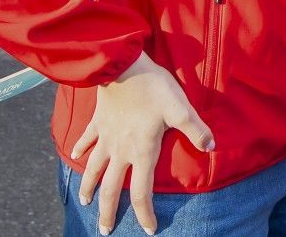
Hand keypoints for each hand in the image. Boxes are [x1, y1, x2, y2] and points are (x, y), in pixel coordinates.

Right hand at [70, 52, 214, 235]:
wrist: (122, 65)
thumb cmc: (153, 87)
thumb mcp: (180, 108)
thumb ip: (195, 129)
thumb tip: (211, 147)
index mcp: (141, 152)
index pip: (141, 193)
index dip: (145, 213)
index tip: (149, 229)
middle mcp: (120, 151)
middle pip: (110, 189)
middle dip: (107, 212)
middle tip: (105, 230)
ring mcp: (105, 137)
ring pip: (92, 170)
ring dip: (88, 187)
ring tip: (84, 201)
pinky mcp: (97, 122)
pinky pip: (86, 140)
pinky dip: (79, 149)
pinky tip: (74, 155)